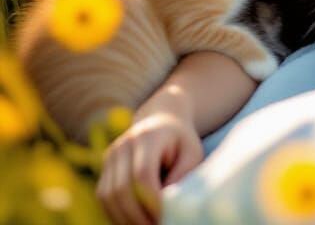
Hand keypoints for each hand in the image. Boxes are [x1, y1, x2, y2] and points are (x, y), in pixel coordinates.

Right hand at [97, 105, 203, 224]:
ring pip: (108, 195)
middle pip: (121, 188)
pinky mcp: (104, 166)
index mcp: (149, 136)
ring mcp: (111, 154)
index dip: (151, 200)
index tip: (164, 216)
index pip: (143, 174)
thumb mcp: (192, 153)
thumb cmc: (181, 141)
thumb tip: (168, 202)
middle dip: (137, 215)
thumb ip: (183, 174)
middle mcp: (124, 143)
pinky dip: (116, 213)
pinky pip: (103, 197)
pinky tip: (133, 220)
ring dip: (124, 218)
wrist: (161, 119)